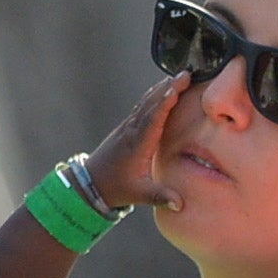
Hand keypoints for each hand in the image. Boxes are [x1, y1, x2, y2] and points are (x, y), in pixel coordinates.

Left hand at [84, 75, 189, 213]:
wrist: (91, 183)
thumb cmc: (116, 188)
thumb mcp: (139, 194)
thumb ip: (160, 197)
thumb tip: (180, 204)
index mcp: (138, 144)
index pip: (153, 118)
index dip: (165, 101)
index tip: (177, 87)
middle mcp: (133, 131)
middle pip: (152, 104)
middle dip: (168, 88)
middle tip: (186, 73)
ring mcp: (128, 127)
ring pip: (146, 102)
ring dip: (162, 88)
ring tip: (178, 76)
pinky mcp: (127, 127)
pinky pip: (142, 107)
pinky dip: (153, 95)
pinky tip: (161, 88)